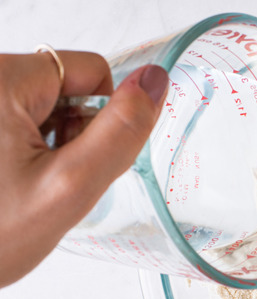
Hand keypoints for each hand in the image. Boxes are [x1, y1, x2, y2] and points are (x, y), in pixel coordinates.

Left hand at [0, 50, 167, 286]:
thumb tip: (156, 81)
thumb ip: (121, 131)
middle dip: (72, 134)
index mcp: (1, 79)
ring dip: (48, 145)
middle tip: (47, 181)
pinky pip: (16, 119)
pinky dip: (24, 149)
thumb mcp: (69, 187)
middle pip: (65, 86)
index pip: (92, 70)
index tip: (75, 161)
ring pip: (42, 105)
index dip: (103, 120)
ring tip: (22, 186)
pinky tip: (8, 182)